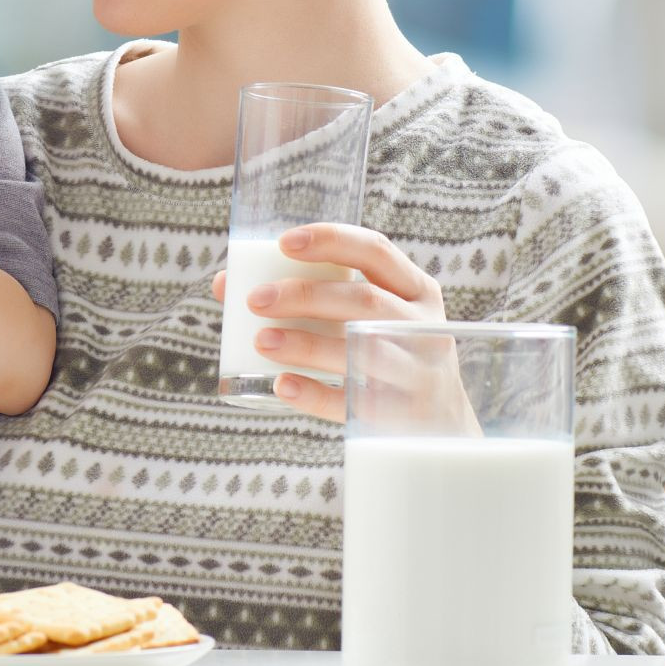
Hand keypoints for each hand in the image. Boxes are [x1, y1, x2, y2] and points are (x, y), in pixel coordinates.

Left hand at [210, 223, 446, 422]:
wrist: (439, 425)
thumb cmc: (383, 351)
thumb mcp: (367, 317)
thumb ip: (308, 296)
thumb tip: (225, 283)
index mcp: (415, 289)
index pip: (376, 250)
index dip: (331, 240)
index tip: (284, 242)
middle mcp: (424, 326)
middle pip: (365, 301)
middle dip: (306, 296)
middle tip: (255, 299)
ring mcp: (418, 374)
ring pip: (361, 352)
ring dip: (307, 344)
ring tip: (262, 340)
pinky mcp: (402, 418)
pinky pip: (353, 405)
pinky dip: (315, 394)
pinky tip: (281, 384)